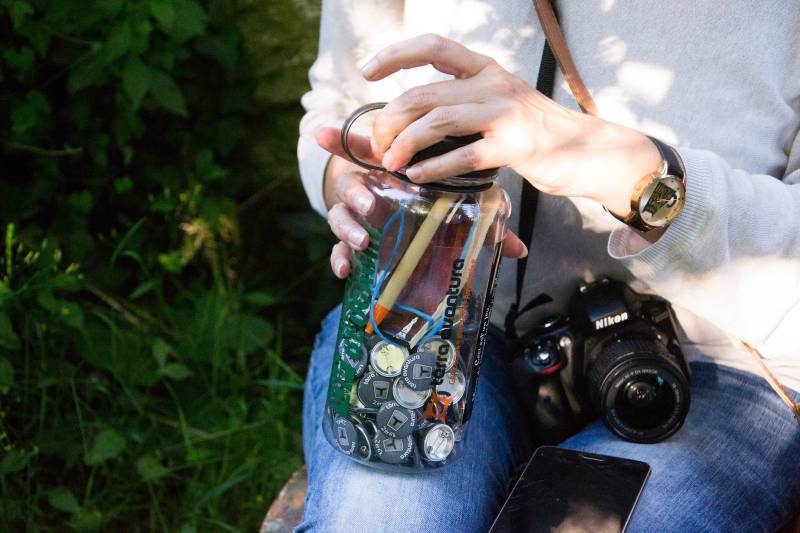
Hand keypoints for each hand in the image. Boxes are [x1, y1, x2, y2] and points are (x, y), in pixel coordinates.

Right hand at [317, 128, 526, 278]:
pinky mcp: (352, 240)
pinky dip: (338, 258)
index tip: (321, 135)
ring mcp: (356, 217)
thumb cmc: (436, 205)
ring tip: (362, 239)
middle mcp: (367, 189)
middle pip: (348, 184)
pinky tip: (344, 271)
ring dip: (347, 225)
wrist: (410, 224)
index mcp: (388, 170)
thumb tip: (521, 250)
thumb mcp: (459, 203)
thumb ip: (483, 216)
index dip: (340, 142)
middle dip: (354, 191)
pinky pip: (338, 249)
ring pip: (339, 215)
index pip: (362, 150)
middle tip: (368, 203)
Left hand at [359, 34, 660, 217]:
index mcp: (485, 69)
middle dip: (391, 120)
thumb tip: (408, 119)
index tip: (368, 73)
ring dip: (405, 144)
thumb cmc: (535, 132)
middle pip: (424, 93)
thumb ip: (461, 103)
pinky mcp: (515, 145)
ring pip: (438, 120)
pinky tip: (417, 175)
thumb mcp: (498, 103)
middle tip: (379, 146)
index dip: (395, 56)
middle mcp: (492, 84)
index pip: (433, 46)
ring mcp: (505, 113)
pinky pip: (463, 154)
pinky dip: (433, 167)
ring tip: (391, 163)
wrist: (588, 150)